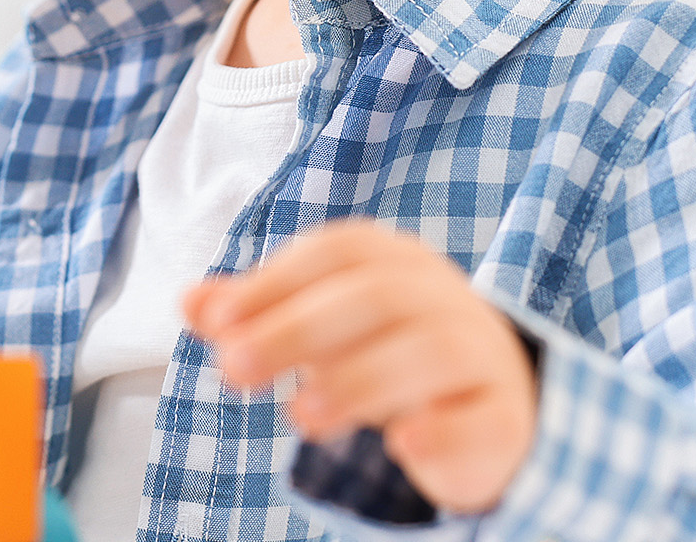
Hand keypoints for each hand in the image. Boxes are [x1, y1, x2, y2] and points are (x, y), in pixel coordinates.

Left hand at [181, 219, 536, 514]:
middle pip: (375, 295)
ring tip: (300, 417)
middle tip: (235, 370)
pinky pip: (483, 418)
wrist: (489, 407)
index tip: (216, 323)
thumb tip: (190, 303)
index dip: (273, 282)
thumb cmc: (388, 356)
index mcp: (397, 261)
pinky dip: (441, 429)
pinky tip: (401, 443)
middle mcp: (445, 296)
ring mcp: (483, 354)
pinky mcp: (505, 416)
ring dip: (360, 380)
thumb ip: (259, 315)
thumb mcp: (322, 330)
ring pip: (432, 350)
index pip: (335, 251)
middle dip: (296, 331)